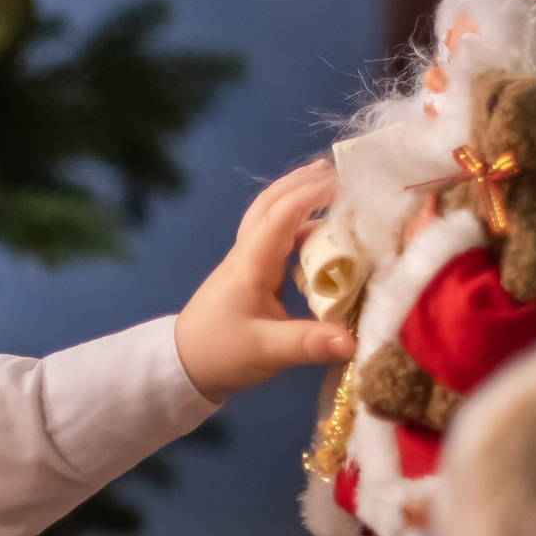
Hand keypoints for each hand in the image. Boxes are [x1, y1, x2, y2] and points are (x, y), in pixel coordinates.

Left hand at [173, 161, 355, 399]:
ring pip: (269, 218)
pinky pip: (275, 238)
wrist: (183, 365)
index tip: (343, 183)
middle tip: (334, 169)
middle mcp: (246, 255)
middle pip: (269, 205)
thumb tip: (352, 342)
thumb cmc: (220, 353)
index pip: (279, 217)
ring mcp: (246, 262)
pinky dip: (297, 225)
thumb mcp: (267, 351)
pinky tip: (319, 231)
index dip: (309, 195)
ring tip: (330, 188)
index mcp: (249, 265)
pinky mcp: (250, 274)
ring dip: (297, 199)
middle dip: (300, 183)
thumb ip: (308, 344)